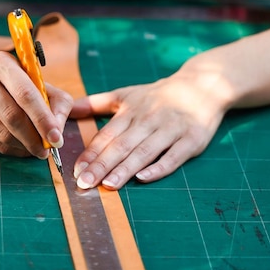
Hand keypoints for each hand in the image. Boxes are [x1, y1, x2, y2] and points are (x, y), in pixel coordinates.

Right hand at [0, 51, 72, 158]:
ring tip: (37, 148)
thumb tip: (57, 131)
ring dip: (25, 146)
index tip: (56, 138)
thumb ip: (56, 102)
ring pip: (3, 133)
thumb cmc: (12, 85)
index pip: (25, 93)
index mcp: (1, 62)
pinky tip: (21, 146)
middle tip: (48, 150)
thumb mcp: (36, 82)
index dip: (43, 118)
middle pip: (12, 115)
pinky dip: (13, 150)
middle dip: (35, 137)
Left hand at [70, 73, 228, 189]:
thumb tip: (67, 108)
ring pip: (145, 151)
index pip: (107, 135)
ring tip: (108, 185)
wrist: (202, 85)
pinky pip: (174, 156)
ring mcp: (170, 129)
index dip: (91, 153)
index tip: (76, 170)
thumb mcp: (126, 94)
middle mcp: (148, 120)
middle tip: (85, 183)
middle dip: (102, 165)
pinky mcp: (192, 139)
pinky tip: (144, 177)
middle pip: (122, 145)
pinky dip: (160, 167)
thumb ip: (96, 103)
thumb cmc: (157, 95)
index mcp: (131, 111)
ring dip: (126, 169)